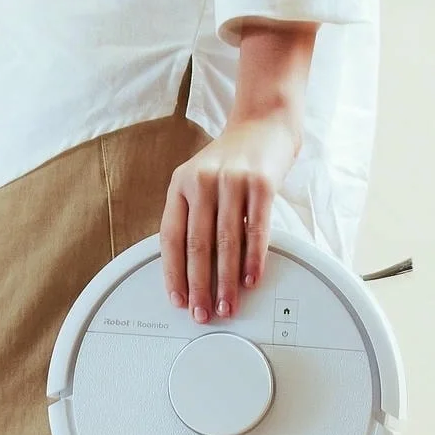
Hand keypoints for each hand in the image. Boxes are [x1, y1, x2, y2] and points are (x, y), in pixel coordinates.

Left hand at [160, 115, 299, 323]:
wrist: (265, 122)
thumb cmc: (233, 158)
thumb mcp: (200, 180)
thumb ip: (193, 216)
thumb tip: (191, 268)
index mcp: (180, 185)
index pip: (170, 238)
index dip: (173, 273)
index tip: (178, 300)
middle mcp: (202, 181)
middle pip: (197, 245)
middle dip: (199, 286)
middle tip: (202, 313)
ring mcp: (232, 181)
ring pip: (225, 242)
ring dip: (226, 280)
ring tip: (227, 304)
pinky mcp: (261, 183)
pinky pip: (256, 229)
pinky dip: (253, 259)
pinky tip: (250, 279)